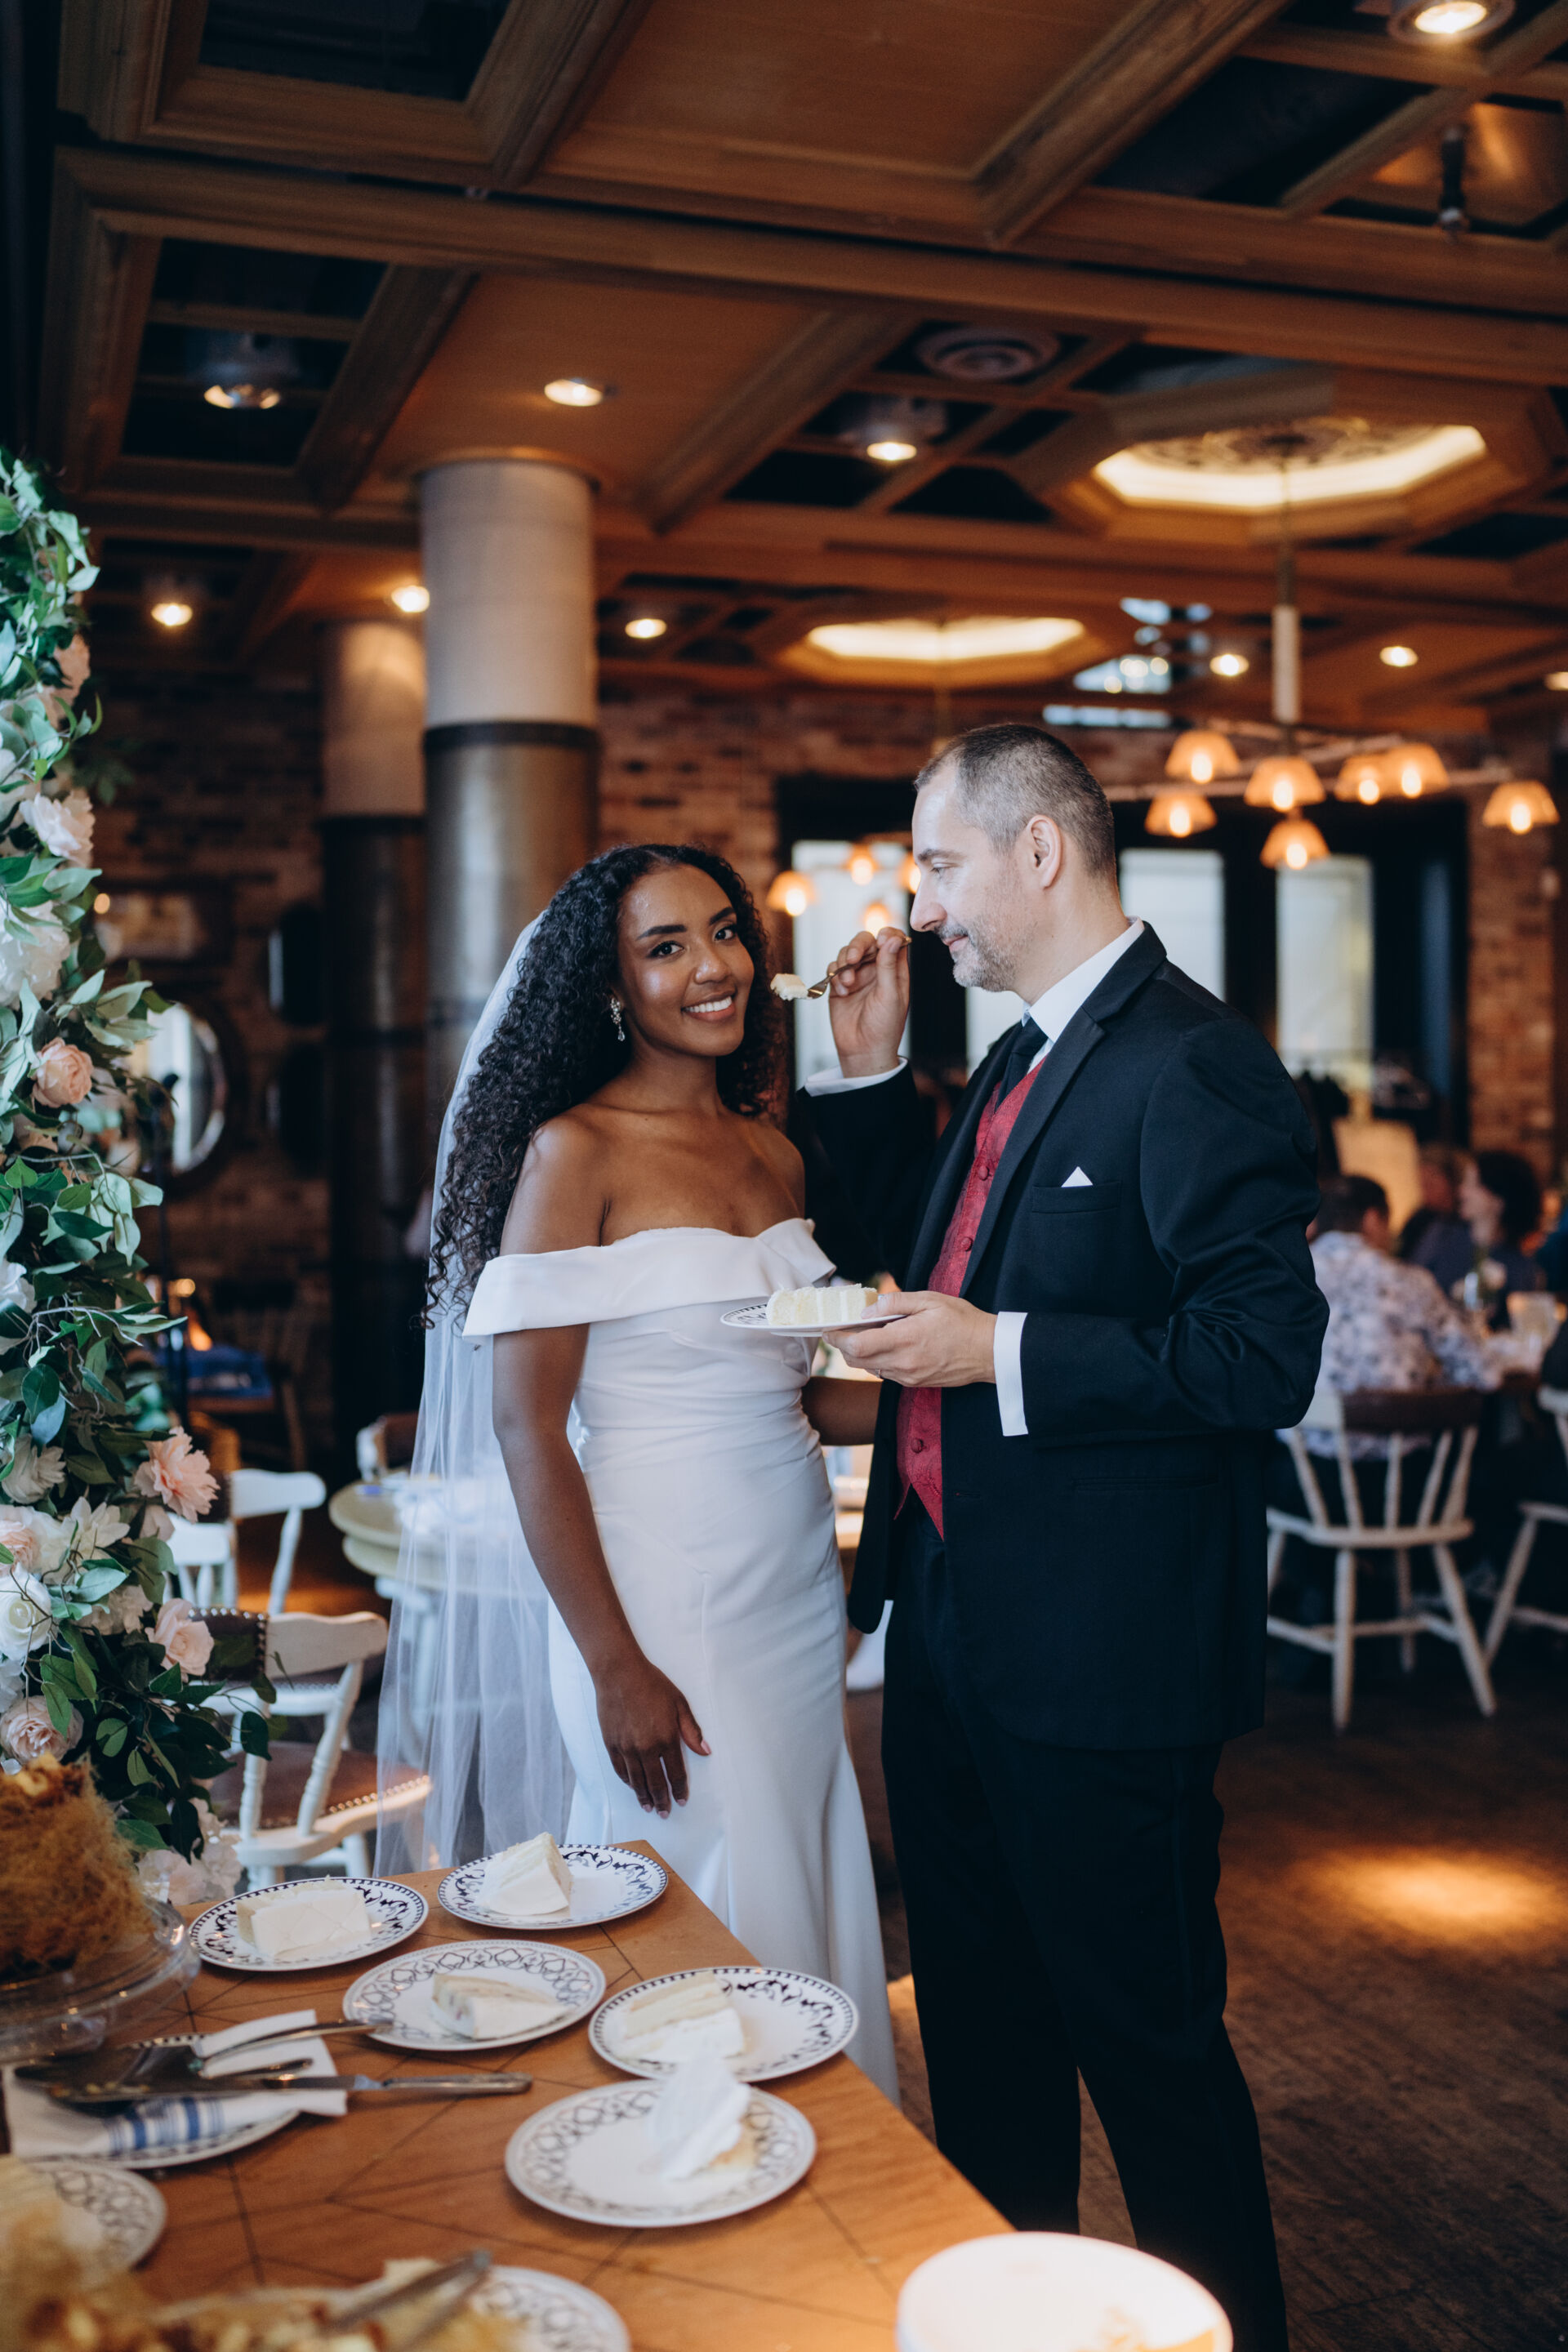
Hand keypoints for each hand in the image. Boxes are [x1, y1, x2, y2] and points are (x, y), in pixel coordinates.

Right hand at [593, 1653, 708, 1815]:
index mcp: (666, 1738)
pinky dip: (627, 1782)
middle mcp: (646, 1748)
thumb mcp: (679, 1703)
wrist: (619, 1673)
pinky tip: (632, 1786)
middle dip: (662, 1800)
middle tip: (665, 1812)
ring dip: (643, 1796)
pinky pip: (620, 1770)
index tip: (681, 1801)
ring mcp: (626, 1748)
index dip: (679, 1790)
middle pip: (655, 1783)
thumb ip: (692, 1730)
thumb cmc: (652, 1684)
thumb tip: (705, 1751)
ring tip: (648, 1807)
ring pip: (636, 1781)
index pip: (676, 1773)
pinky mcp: (611, 1744)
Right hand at [827, 926, 908, 1076]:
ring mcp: (857, 976)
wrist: (863, 1051)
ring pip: (847, 952)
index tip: (880, 940)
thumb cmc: (884, 1027)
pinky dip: (835, 975)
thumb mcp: (890, 994)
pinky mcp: (839, 985)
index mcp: (895, 970)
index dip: (887, 935)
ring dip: (844, 963)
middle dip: (858, 946)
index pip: (893, 940)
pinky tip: (842, 991)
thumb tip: (892, 938)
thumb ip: (889, 965)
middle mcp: (876, 970)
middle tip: (853, 958)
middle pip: (867, 942)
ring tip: (847, 983)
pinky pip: (834, 968)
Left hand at [835, 1291, 996, 1386]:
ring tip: (864, 1335)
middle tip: (840, 1330)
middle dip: (843, 1346)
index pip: (856, 1346)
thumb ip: (896, 1303)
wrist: (990, 1352)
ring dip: (860, 1354)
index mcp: (905, 1340)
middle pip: (856, 1361)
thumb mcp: (930, 1300)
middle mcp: (903, 1364)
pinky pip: (886, 1374)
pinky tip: (885, 1345)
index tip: (828, 1328)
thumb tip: (869, 1309)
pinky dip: (877, 1360)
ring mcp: (908, 1377)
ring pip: (869, 1369)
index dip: (837, 1338)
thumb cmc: (963, 1322)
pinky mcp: (915, 1383)